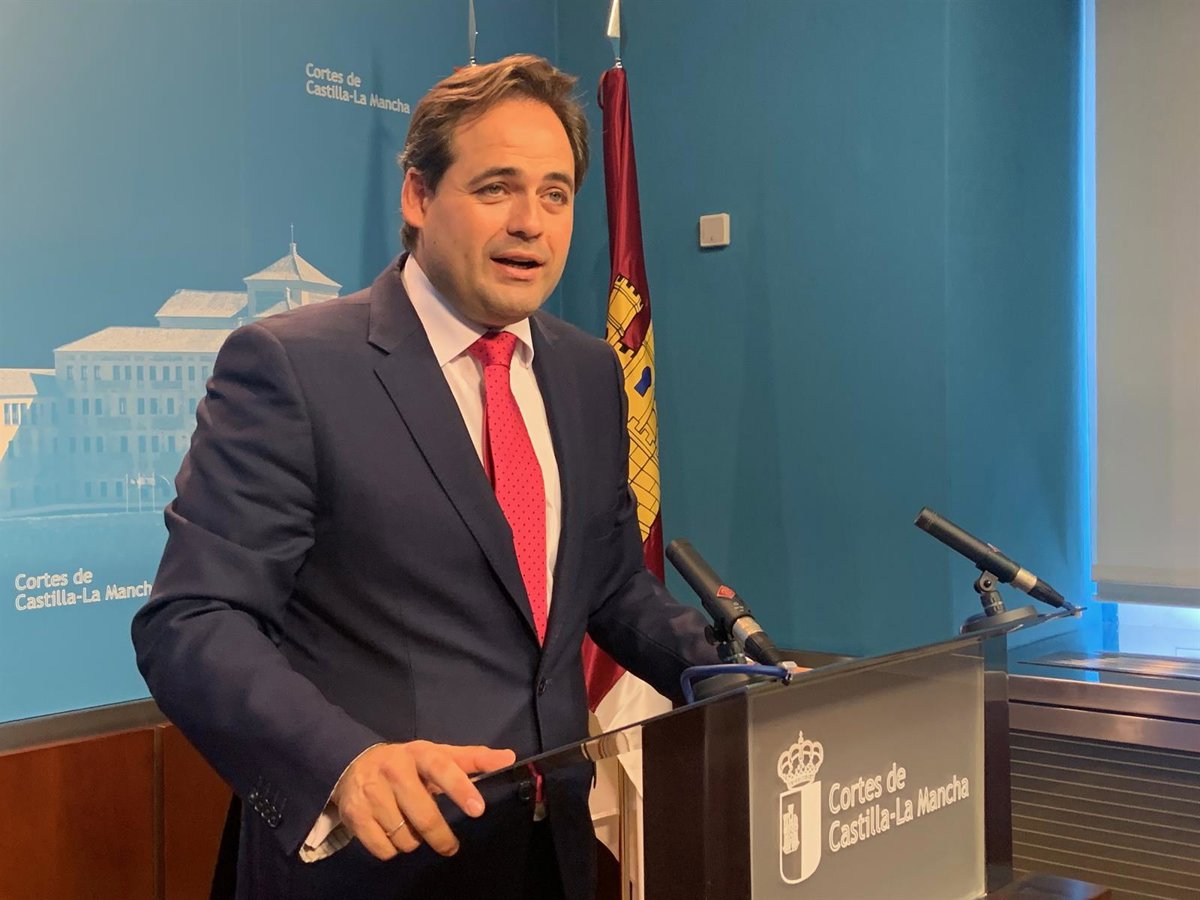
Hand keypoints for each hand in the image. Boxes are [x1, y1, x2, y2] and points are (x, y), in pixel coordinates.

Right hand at [331, 741, 515, 859]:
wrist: (353, 763)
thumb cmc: (408, 763)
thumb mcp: (438, 755)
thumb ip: (473, 759)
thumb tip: (510, 757)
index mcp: (419, 752)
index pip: (443, 769)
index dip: (461, 789)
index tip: (478, 810)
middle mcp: (394, 770)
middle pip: (424, 815)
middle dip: (441, 837)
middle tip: (450, 846)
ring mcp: (372, 792)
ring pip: (405, 837)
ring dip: (414, 841)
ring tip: (411, 826)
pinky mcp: (355, 814)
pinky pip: (383, 848)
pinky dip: (392, 848)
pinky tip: (392, 833)